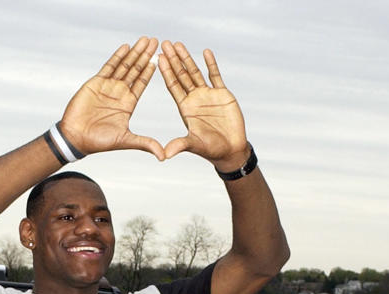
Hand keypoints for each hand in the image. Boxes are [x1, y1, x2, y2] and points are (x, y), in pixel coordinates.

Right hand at [60, 37, 164, 160]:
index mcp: (128, 104)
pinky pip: (109, 67)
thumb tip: (164, 156)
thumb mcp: (125, 141)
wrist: (75, 137)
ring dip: (134, 53)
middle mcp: (119, 93)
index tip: (162, 59)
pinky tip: (126, 47)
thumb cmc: (99, 142)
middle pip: (136, 70)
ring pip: (124, 66)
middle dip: (146, 56)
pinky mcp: (96, 83)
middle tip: (156, 42)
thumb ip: (145, 144)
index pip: (142, 83)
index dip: (151, 71)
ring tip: (145, 40)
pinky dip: (117, 57)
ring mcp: (108, 87)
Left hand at [158, 41, 248, 167]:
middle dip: (173, 60)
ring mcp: (207, 95)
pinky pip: (215, 75)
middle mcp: (193, 99)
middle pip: (181, 75)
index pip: (173, 86)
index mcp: (184, 108)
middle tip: (164, 44)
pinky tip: (205, 52)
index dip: (166, 72)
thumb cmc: (210, 149)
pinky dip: (211, 64)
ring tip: (178, 44)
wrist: (230, 149)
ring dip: (187, 58)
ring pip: (195, 72)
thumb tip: (164, 155)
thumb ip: (180, 145)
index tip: (159, 58)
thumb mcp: (194, 145)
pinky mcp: (221, 93)